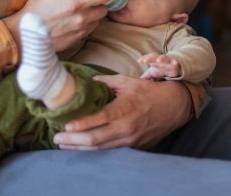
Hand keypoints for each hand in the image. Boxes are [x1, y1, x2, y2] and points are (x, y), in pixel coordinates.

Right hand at [4, 0, 117, 51]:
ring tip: (95, 5)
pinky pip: (95, 24)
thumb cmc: (35, 9)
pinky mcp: (82, 33)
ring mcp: (81, 20)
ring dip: (101, 7)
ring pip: (104, 10)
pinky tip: (86, 18)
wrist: (27, 34)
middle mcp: (77, 3)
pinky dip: (94, 20)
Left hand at [53, 74, 191, 149]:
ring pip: (101, 148)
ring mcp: (130, 140)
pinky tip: (81, 147)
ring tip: (64, 144)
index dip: (81, 124)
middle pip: (96, 139)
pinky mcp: (133, 147)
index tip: (65, 125)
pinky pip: (110, 150)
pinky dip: (94, 150)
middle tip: (57, 137)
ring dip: (80, 147)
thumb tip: (86, 82)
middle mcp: (126, 127)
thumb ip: (105, 81)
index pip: (99, 119)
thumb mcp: (127, 81)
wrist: (173, 107)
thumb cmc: (148, 91)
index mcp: (124, 109)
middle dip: (74, 140)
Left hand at [138, 53, 181, 79]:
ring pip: (165, 59)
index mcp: (154, 61)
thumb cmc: (161, 69)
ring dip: (162, 59)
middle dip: (150, 58)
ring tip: (159, 60)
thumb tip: (135, 83)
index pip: (148, 58)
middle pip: (154, 57)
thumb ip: (145, 77)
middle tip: (145, 60)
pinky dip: (174, 63)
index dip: (144, 59)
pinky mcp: (175, 64)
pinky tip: (174, 63)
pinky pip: (175, 64)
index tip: (139, 61)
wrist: (174, 66)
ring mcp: (168, 61)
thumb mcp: (152, 73)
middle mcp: (160, 60)